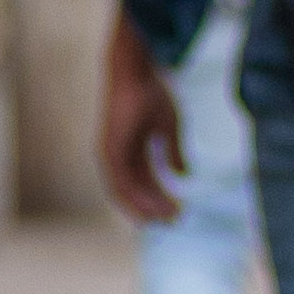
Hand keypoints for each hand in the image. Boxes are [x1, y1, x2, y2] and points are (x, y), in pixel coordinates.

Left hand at [97, 11, 190, 226]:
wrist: (135, 74)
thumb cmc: (152, 93)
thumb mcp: (169, 126)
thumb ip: (174, 151)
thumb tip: (184, 174)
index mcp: (130, 148)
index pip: (143, 180)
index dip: (160, 197)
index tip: (179, 210)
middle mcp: (116, 156)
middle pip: (134, 189)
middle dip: (154, 206)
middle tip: (175, 220)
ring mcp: (110, 155)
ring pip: (125, 191)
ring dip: (145, 207)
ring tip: (166, 219)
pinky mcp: (109, 152)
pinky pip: (121, 182)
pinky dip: (136, 196)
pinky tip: (151, 205)